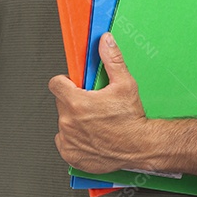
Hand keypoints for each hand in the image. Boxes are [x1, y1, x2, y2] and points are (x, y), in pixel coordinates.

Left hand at [48, 33, 150, 173]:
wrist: (141, 148)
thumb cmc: (132, 120)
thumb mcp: (125, 84)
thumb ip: (112, 59)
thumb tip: (105, 42)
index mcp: (76, 102)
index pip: (55, 84)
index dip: (66, 82)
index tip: (75, 86)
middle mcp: (68, 122)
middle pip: (61, 103)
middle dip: (73, 101)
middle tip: (93, 105)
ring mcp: (68, 140)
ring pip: (64, 122)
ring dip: (74, 121)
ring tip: (94, 122)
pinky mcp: (71, 154)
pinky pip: (65, 141)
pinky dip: (75, 139)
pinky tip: (91, 136)